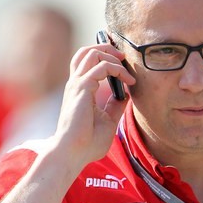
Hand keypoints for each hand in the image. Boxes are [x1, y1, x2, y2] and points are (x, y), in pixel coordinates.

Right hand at [52, 40, 135, 168]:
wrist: (73, 153)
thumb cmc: (86, 143)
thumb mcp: (107, 121)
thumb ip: (114, 106)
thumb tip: (127, 96)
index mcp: (79, 90)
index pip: (87, 62)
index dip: (105, 58)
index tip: (124, 69)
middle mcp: (76, 84)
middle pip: (87, 51)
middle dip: (107, 49)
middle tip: (124, 59)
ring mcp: (77, 84)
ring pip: (92, 53)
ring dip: (113, 57)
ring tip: (127, 72)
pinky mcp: (82, 88)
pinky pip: (102, 66)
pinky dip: (118, 69)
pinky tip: (128, 81)